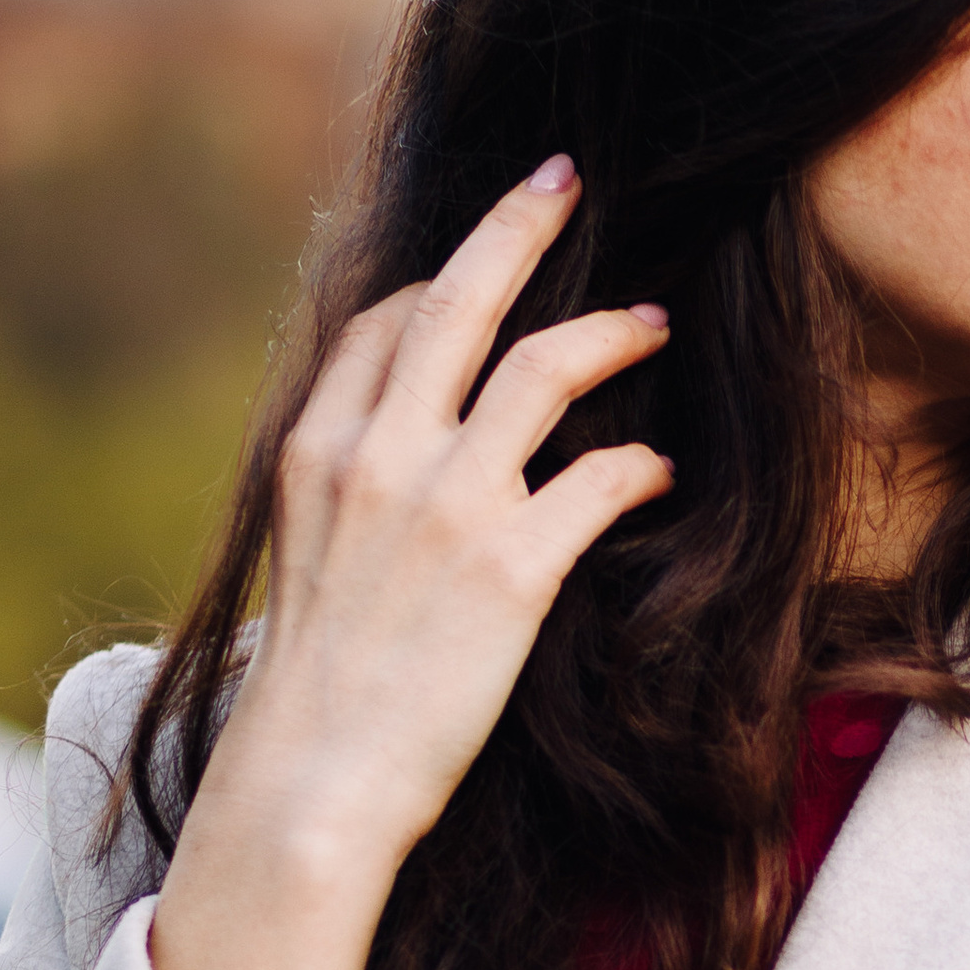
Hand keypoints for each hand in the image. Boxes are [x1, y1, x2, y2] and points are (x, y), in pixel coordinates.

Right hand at [151, 157, 670, 969]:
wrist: (311, 787)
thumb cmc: (318, 694)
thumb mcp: (309, 565)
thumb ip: (351, 498)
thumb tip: (401, 471)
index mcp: (317, 451)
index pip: (384, 324)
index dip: (442, 281)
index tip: (487, 265)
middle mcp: (376, 456)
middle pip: (458, 299)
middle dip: (519, 225)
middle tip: (568, 182)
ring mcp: (444, 505)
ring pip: (542, 368)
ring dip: (609, 334)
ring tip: (653, 325)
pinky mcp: (510, 569)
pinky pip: (599, 480)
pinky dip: (638, 468)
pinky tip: (660, 475)